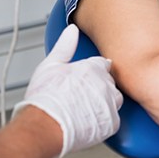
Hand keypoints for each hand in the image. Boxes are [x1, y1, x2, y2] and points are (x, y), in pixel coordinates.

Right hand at [13, 24, 123, 157]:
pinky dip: (103, 121)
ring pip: (113, 100)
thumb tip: (72, 30)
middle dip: (99, 87)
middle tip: (81, 96)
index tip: (84, 79)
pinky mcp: (111, 123)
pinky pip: (112, 119)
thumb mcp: (50, 65)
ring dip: (103, 103)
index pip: (103, 65)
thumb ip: (65, 46)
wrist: (44, 127)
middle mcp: (105, 84)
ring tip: (84, 110)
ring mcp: (110, 104)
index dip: (93, 72)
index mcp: (93, 68)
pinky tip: (88, 122)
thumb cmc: (45, 99)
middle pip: (109, 82)